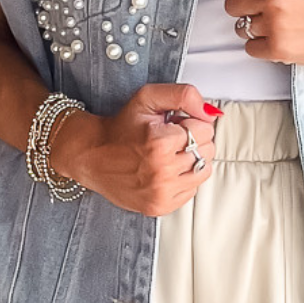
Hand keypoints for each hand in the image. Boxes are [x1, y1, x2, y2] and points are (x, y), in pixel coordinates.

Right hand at [50, 84, 217, 216]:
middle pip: (207, 150)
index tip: (174, 124)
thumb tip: (211, 112)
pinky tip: (165, 170)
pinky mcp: (159, 206)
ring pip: (204, 171)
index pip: (205, 130)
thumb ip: (183, 96)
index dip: (191, 122)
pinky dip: (183, 179)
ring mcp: (160, 192)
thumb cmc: (120, 127)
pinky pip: (192, 190)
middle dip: (192, 140)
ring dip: (191, 160)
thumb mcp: (148, 98)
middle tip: (170, 138)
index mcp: (159, 143)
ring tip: (169, 154)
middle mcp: (161, 171)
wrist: (92, 155)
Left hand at [218, 0, 303, 66]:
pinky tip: (283, 35)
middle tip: (273, 4)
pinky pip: (250, 48)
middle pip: (231, 5)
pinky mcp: (280, 49)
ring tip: (282, 20)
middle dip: (248, 5)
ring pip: (241, 27)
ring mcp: (277, 24)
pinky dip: (263, 45)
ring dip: (258, 25)